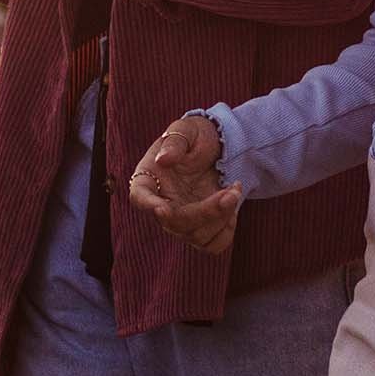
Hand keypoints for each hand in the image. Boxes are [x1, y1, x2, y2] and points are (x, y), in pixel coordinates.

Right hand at [129, 113, 242, 255]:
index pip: (140, 198)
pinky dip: (227, 230)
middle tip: (232, 191)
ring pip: (197, 236)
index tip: (162, 209)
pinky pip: (213, 245)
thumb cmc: (195, 136)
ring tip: (235, 188)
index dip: (148, 206)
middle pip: (175, 223)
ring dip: (222, 216)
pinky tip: (232, 205)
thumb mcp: (186, 130)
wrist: (216, 148)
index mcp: (147, 180)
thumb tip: (164, 160)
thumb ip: (175, 142)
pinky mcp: (201, 231)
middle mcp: (161, 206)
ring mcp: (181, 222)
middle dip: (206, 211)